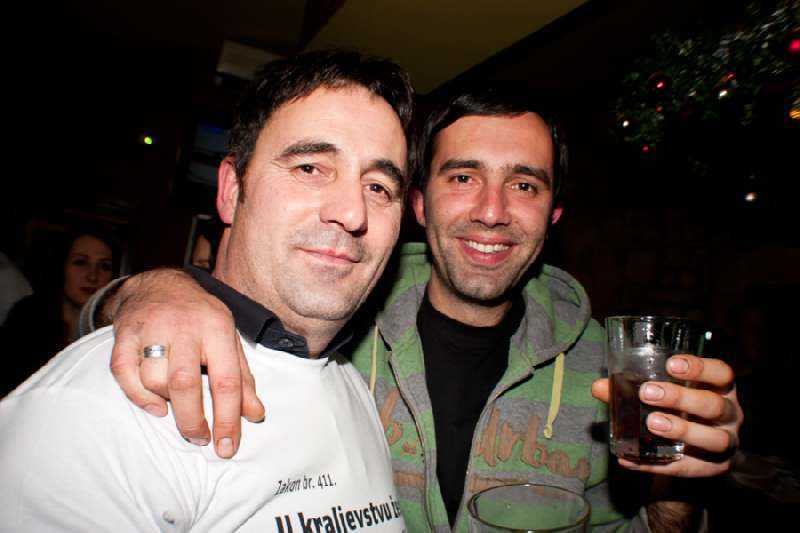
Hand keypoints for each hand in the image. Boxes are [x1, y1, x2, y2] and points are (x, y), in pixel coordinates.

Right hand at [108, 269, 263, 457]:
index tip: (227, 447)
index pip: (226, 380)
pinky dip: (138, 396)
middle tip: (199, 438)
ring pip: (154, 379)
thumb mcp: (229, 340)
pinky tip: (154, 406)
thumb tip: (255, 415)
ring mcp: (151, 328)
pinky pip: (124, 373)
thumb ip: (242, 379)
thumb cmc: (201, 318)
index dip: (228, 419)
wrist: (160, 284)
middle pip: (185, 383)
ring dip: (166, 402)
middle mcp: (184, 326)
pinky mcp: (124, 333)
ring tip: (177, 404)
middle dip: (192, 420)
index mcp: (217, 328)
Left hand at [592, 354, 742, 476]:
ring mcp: (726, 443)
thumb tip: (599, 387)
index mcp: (720, 388)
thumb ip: (631, 388)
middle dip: (681, 398)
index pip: (721, 373)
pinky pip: (689, 469)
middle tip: (647, 393)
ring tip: (652, 424)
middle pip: (714, 405)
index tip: (670, 364)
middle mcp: (730, 414)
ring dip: (682, 431)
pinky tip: (630, 458)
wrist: (695, 450)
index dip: (700, 368)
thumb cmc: (678, 409)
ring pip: (714, 439)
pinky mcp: (715, 468)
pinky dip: (657, 465)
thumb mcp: (662, 393)